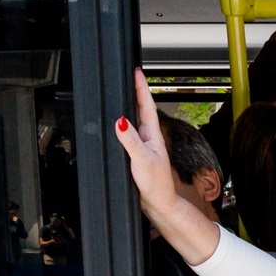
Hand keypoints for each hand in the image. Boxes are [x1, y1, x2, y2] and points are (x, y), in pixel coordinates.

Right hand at [114, 70, 177, 207]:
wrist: (158, 204)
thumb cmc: (156, 184)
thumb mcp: (142, 159)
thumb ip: (131, 140)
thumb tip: (120, 121)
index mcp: (152, 135)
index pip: (145, 105)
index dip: (141, 87)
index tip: (136, 71)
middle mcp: (148, 137)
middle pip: (139, 109)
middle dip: (133, 91)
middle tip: (128, 75)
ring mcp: (143, 145)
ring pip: (133, 121)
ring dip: (128, 106)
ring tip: (123, 91)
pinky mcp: (136, 155)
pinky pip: (127, 134)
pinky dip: (122, 125)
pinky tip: (117, 124)